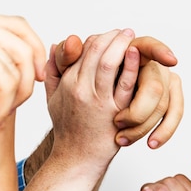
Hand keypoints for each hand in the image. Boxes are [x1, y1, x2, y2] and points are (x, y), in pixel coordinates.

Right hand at [0, 9, 44, 142]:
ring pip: (21, 67)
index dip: (35, 53)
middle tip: (18, 104)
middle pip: (25, 45)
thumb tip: (32, 67)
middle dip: (30, 78)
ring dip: (16, 98)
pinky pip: (9, 83)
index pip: (19, 27)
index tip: (38, 78)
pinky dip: (3, 108)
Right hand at [45, 34, 182, 148]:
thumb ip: (53, 71)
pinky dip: (130, 66)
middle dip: (112, 37)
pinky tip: (137, 55)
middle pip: (95, 52)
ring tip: (132, 37)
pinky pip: (124, 85)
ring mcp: (98, 101)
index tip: (110, 35)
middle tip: (125, 32)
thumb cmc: (68, 128)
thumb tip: (56, 44)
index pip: (82, 50)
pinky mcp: (115, 112)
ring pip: (108, 64)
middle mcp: (81, 89)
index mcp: (68, 83)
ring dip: (121, 45)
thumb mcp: (53, 98)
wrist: (77, 158)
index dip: (98, 38)